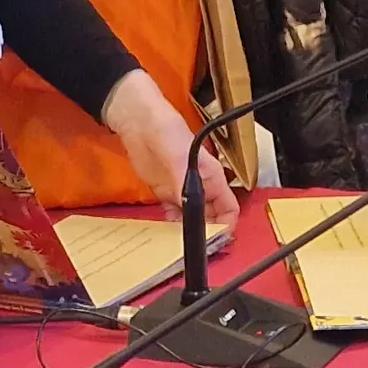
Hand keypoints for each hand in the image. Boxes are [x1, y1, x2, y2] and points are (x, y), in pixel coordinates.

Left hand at [100, 76, 235, 227]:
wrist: (138, 122)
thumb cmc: (165, 128)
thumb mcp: (179, 157)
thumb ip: (186, 184)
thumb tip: (191, 209)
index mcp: (212, 177)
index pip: (229, 208)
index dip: (226, 225)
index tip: (216, 238)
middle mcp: (200, 186)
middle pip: (212, 218)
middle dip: (207, 233)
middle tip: (196, 245)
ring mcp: (182, 190)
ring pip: (194, 219)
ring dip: (189, 231)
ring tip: (180, 241)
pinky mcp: (166, 192)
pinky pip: (174, 214)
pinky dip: (172, 224)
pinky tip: (167, 228)